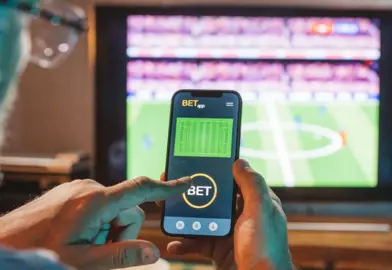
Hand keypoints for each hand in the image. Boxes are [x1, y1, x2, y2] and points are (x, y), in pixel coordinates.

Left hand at [0, 176, 191, 269]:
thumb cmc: (40, 253)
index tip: (187, 182)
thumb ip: (122, 256)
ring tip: (84, 245)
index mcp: (96, 201)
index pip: (141, 190)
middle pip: (129, 209)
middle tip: (98, 251)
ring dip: (108, 230)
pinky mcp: (73, 192)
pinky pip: (99, 205)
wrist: (5, 243)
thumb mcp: (85, 261)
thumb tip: (153, 252)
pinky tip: (78, 236)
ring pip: (114, 209)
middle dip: (122, 233)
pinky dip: (98, 223)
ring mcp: (80, 188)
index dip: (167, 188)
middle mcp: (90, 188)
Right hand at [164, 159, 292, 269]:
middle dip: (195, 195)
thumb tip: (240, 162)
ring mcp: (231, 234)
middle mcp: (244, 217)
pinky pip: (198, 243)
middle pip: (215, 199)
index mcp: (257, 203)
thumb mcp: (260, 211)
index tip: (199, 163)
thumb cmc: (266, 249)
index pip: (236, 180)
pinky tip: (175, 244)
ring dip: (185, 219)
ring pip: (203, 220)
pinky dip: (185, 243)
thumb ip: (251, 185)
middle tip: (173, 188)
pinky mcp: (220, 251)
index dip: (218, 171)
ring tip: (168, 213)